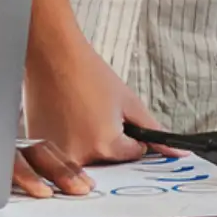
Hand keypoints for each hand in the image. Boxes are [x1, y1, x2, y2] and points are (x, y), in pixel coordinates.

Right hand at [19, 34, 173, 194]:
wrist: (52, 54)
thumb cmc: (87, 72)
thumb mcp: (128, 101)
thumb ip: (153, 131)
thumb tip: (178, 153)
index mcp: (106, 145)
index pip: (131, 155)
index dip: (129, 136)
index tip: (117, 119)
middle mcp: (80, 155)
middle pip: (106, 162)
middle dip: (107, 143)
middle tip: (95, 114)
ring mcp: (56, 153)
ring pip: (83, 160)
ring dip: (85, 143)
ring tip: (78, 113)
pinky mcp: (38, 147)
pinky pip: (60, 154)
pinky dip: (64, 140)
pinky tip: (63, 117)